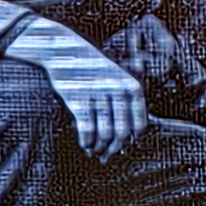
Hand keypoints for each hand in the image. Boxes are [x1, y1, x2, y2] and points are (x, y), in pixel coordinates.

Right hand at [10, 18, 147, 157]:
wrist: (65, 51)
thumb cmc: (93, 71)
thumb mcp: (118, 80)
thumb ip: (125, 104)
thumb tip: (125, 139)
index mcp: (132, 87)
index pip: (140, 124)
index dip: (131, 139)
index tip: (123, 145)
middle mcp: (118, 91)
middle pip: (122, 133)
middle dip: (114, 148)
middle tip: (107, 153)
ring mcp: (98, 95)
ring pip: (104, 133)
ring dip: (99, 147)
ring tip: (94, 150)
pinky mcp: (78, 99)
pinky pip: (86, 129)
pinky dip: (86, 141)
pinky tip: (84, 144)